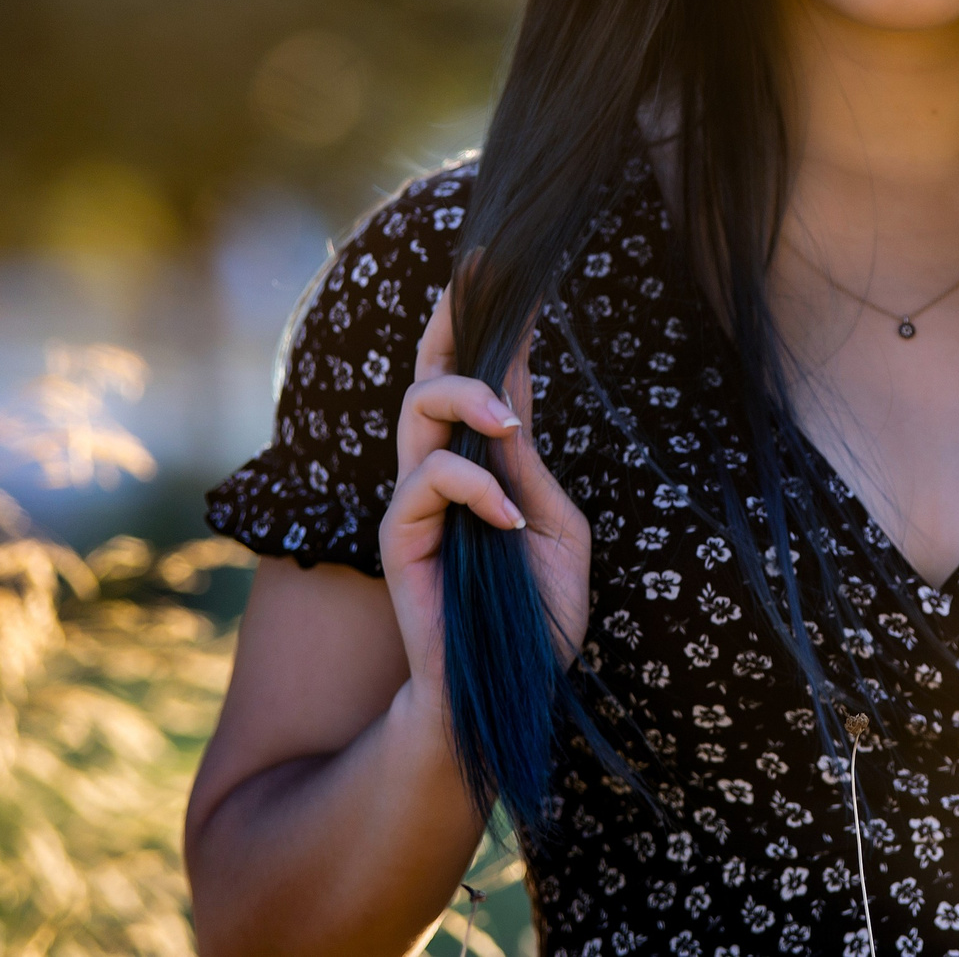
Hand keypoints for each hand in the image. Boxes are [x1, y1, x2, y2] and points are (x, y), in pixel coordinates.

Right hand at [378, 288, 592, 710]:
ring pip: (419, 408)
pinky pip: (426, 481)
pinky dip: (472, 486)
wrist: (510, 691)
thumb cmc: (538, 620)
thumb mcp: (558, 532)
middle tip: (478, 274)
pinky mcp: (400, 535)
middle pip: (432, 371)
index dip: (497, 325)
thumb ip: (531, 469)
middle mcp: (447, 471)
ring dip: (468, 398)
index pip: (490, 379)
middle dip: (451, 318)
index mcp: (492, 464)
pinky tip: (507, 518)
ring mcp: (419, 500)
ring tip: (511, 421)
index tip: (509, 268)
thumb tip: (512, 403)